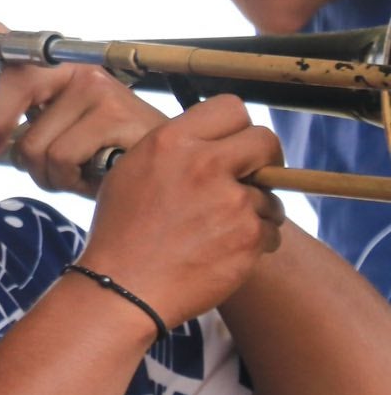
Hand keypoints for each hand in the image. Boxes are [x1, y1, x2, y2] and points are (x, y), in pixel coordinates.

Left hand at [0, 7, 168, 197]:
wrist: (162, 172)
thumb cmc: (99, 154)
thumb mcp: (47, 140)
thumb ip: (8, 133)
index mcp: (56, 70)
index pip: (10, 41)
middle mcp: (78, 70)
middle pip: (16, 85)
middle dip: (1, 127)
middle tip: (1, 149)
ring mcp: (99, 89)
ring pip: (34, 143)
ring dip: (45, 172)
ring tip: (74, 168)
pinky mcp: (117, 115)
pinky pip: (61, 158)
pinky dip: (68, 179)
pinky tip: (92, 173)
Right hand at [78, 96, 284, 328]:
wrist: (123, 287)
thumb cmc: (122, 233)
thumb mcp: (131, 172)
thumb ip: (174, 150)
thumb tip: (212, 143)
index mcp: (171, 142)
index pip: (231, 107)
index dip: (237, 128)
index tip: (233, 148)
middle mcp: (203, 164)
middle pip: (265, 141)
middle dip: (264, 161)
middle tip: (249, 180)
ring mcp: (231, 201)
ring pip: (271, 193)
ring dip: (256, 209)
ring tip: (220, 230)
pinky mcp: (249, 236)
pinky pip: (271, 230)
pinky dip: (255, 241)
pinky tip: (223, 251)